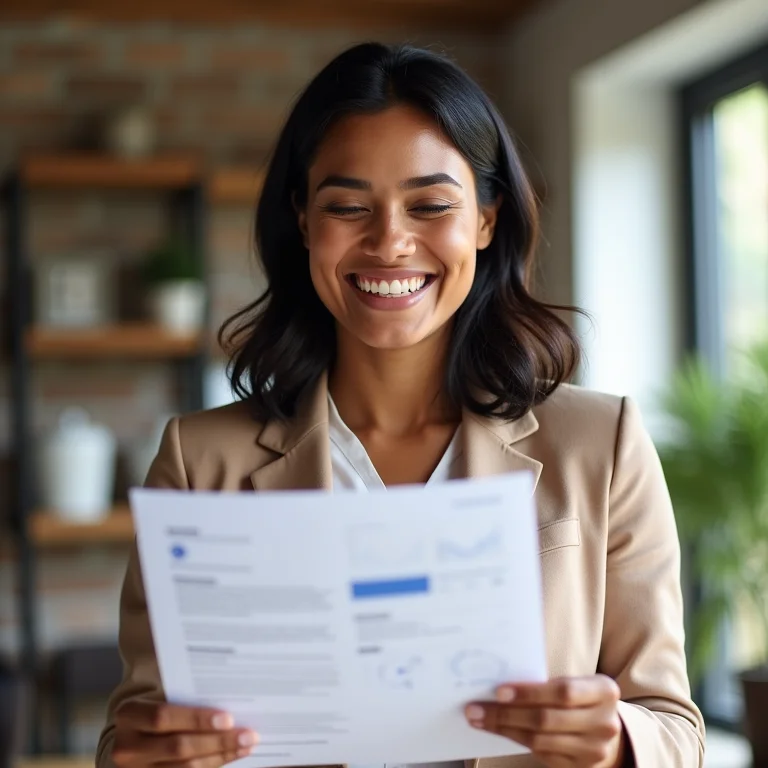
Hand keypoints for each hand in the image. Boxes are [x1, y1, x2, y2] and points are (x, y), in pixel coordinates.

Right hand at [112, 699, 257, 767]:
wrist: (129, 739)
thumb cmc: (152, 710)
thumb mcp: (158, 698)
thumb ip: (184, 698)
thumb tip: (227, 699)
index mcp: (129, 716)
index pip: (163, 717)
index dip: (196, 719)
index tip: (228, 718)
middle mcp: (127, 748)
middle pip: (178, 747)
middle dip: (218, 742)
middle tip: (248, 735)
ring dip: (220, 757)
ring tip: (245, 747)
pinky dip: (211, 767)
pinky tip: (229, 758)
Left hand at [465, 675, 625, 767]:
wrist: (606, 731)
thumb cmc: (581, 698)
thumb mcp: (577, 683)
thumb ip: (549, 683)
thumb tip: (500, 684)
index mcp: (604, 691)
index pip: (563, 692)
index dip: (529, 693)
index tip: (499, 691)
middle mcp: (604, 723)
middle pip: (547, 719)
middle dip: (506, 713)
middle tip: (475, 708)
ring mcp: (594, 750)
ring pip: (539, 740)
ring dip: (504, 728)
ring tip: (479, 719)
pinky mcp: (580, 767)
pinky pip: (541, 754)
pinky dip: (515, 739)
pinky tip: (498, 730)